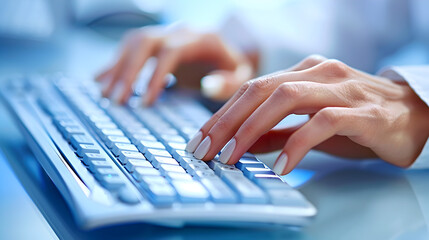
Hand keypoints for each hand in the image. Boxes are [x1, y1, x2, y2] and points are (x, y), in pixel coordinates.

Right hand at [96, 25, 255, 104]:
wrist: (227, 48)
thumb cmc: (233, 65)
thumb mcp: (241, 74)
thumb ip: (229, 81)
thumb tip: (208, 85)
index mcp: (200, 38)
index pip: (170, 52)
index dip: (155, 76)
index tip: (145, 102)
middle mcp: (178, 31)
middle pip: (145, 43)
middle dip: (128, 71)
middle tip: (115, 99)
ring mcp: (164, 34)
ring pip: (133, 43)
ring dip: (117, 67)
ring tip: (104, 93)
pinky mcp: (155, 41)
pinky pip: (129, 47)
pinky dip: (115, 63)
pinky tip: (101, 79)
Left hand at [186, 55, 428, 174]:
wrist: (417, 117)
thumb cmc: (359, 119)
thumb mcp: (309, 125)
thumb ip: (276, 131)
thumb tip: (239, 144)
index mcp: (303, 72)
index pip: (251, 88)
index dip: (221, 114)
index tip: (200, 140)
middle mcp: (319, 72)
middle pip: (261, 89)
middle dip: (227, 121)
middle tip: (205, 150)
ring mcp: (341, 88)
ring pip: (286, 98)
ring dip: (252, 128)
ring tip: (231, 157)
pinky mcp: (363, 111)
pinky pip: (322, 122)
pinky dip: (296, 144)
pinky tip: (281, 167)